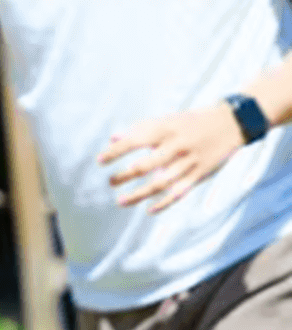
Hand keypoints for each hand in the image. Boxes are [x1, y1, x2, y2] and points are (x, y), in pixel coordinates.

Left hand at [98, 103, 243, 212]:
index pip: (136, 140)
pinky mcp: (200, 174)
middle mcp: (177, 146)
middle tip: (110, 182)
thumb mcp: (166, 119)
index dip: (116, 151)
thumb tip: (112, 138)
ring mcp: (189, 162)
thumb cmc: (190, 122)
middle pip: (146, 165)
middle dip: (126, 175)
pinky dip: (164, 203)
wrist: (230, 123)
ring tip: (120, 201)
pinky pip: (180, 192)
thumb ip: (139, 129)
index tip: (100, 161)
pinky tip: (149, 210)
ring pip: (161, 183)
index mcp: (166, 129)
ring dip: (139, 194)